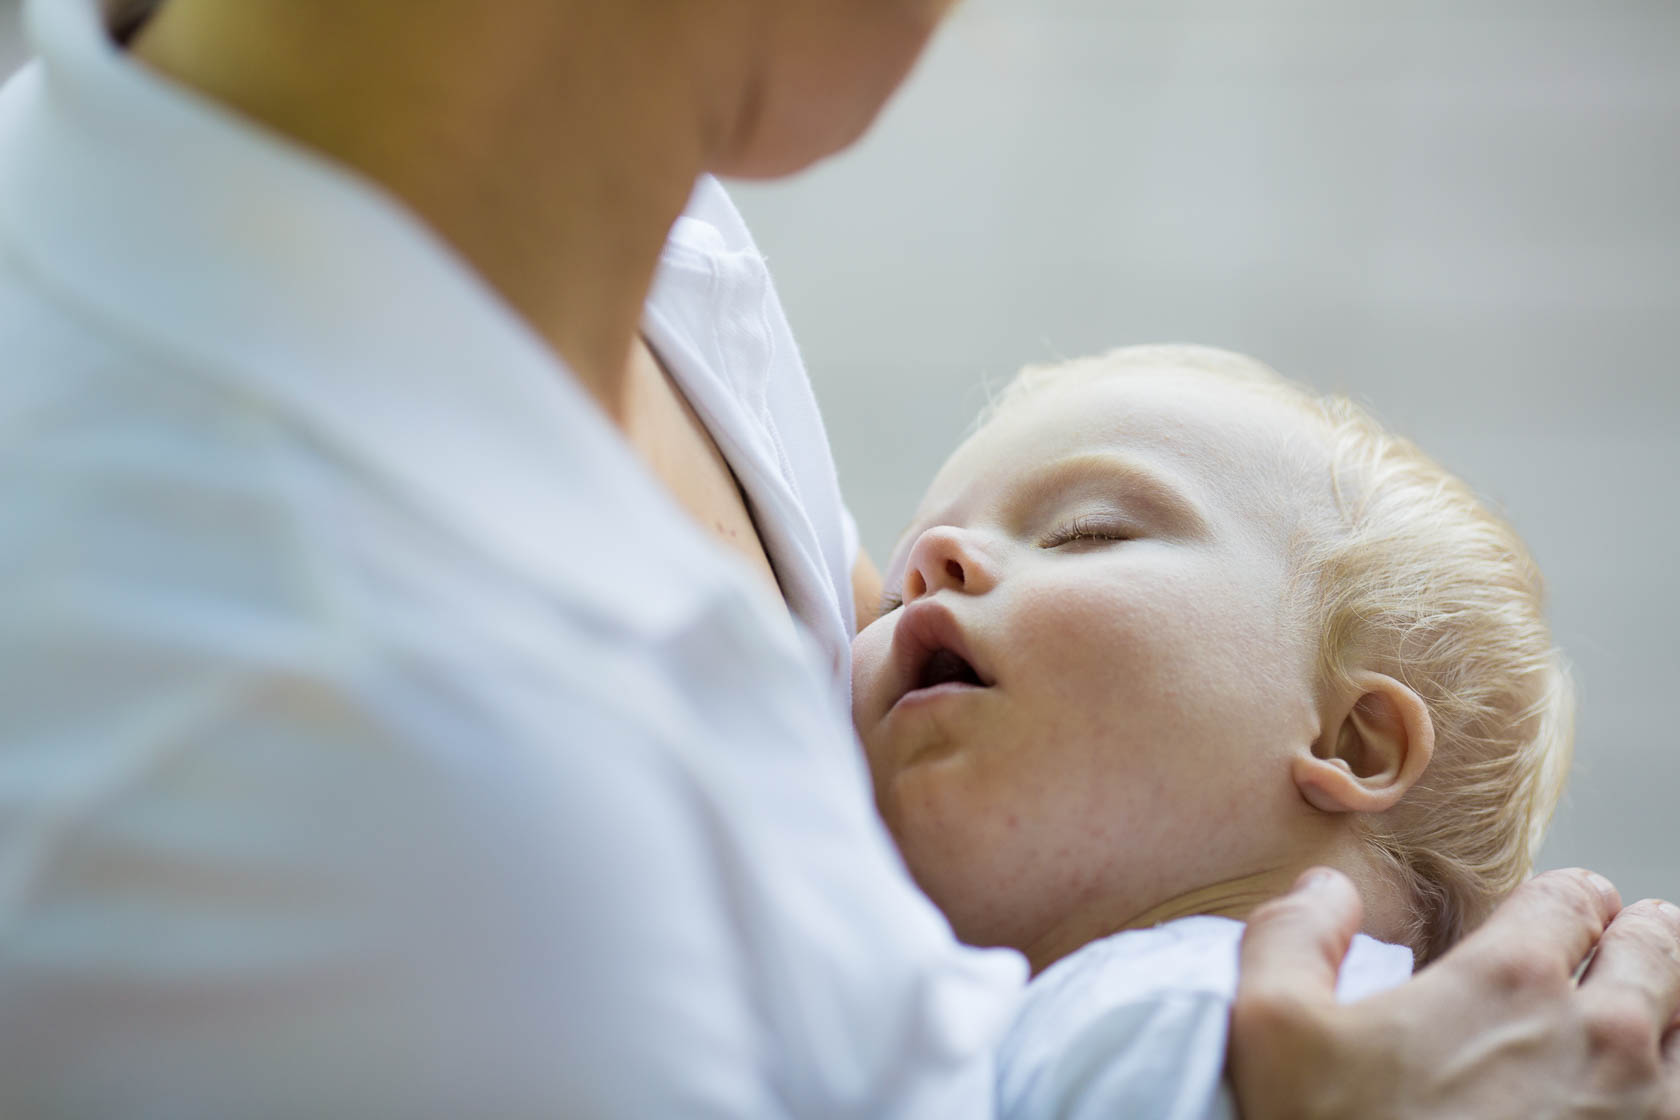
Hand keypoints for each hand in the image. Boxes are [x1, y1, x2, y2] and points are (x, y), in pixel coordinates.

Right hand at [1228, 867, 1679, 1118]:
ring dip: (1673, 1008)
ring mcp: (1643, 1113)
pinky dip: (1677, 1081)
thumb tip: (1327, 887)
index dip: (1568, 896)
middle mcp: (1601, 1038)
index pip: (1573, 899)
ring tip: (1655, 1010)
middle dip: (1642, 938)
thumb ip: (1294, 934)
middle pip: (1659, 950)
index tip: (1563, 908)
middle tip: (1631, 940)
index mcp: (1511, 982)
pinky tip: (1652, 1088)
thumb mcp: (1271, 1027)